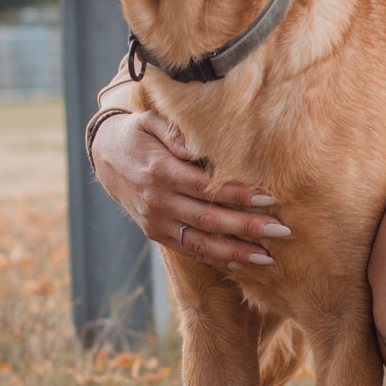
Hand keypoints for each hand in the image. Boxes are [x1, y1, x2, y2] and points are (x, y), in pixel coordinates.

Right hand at [89, 109, 288, 266]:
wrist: (104, 155)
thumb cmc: (136, 134)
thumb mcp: (150, 122)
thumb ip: (175, 133)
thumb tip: (199, 146)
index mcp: (161, 172)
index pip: (207, 187)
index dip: (238, 194)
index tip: (269, 198)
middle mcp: (158, 202)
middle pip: (209, 219)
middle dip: (247, 227)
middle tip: (282, 231)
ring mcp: (156, 222)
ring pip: (201, 242)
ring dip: (236, 252)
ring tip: (268, 258)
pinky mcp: (155, 233)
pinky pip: (189, 249)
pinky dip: (215, 258)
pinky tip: (241, 263)